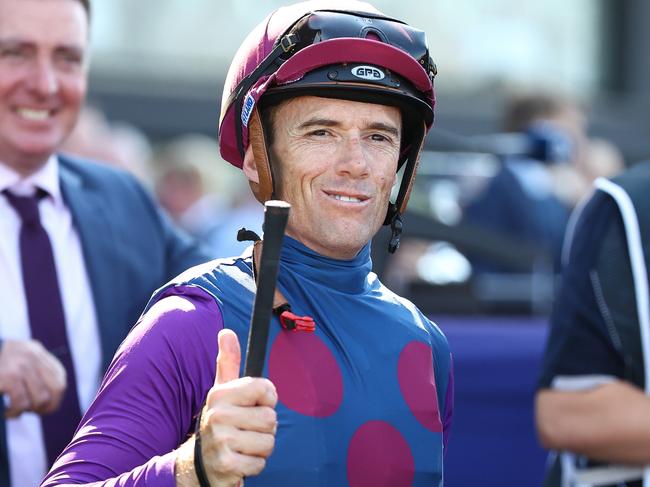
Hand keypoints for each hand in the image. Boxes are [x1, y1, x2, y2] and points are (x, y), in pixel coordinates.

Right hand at [0, 339, 66, 417]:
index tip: (43, 408)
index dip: (55, 398)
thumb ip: (33, 372)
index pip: (60, 378)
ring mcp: (21, 365)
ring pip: (41, 398)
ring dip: (28, 410)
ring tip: (15, 411)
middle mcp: (32, 355)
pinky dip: (14, 413)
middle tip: (30, 411)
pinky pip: (21, 402)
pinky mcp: (8, 377)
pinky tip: (6, 412)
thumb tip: (50, 400)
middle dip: (46, 406)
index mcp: (35, 351)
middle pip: (56, 389)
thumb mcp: (15, 359)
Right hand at [199, 329, 277, 486]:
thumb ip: (228, 362)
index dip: (266, 400)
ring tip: (243, 445)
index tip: (253, 405)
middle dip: (264, 428)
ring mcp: (221, 440)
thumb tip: (226, 332)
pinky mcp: (226, 465)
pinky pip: (260, 464)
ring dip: (260, 448)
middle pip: (270, 418)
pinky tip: (239, 460)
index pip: (266, 389)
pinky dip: (254, 465)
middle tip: (246, 429)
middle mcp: (217, 415)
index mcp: (220, 394)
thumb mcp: (222, 391)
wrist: (198, 463)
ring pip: (268, 442)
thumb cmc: (220, 422)